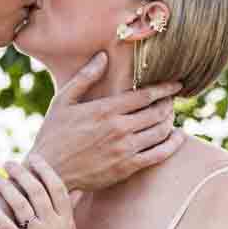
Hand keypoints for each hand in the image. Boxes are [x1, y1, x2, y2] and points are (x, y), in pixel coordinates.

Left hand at [0, 157, 75, 228]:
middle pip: (37, 192)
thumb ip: (71, 211)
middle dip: (22, 174)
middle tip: (8, 163)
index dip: (45, 170)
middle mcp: (54, 227)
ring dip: (6, 188)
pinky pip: (6, 226)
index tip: (33, 158)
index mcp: (66, 221)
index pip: (57, 188)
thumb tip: (78, 189)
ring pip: (20, 205)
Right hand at [28, 52, 183, 190]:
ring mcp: (125, 150)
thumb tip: (103, 56)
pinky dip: (173, 145)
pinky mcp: (127, 168)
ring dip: (171, 121)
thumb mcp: (63, 101)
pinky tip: (178, 138)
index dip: (165, 89)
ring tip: (171, 116)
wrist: (49, 171)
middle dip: (169, 104)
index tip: (176, 84)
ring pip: (161, 132)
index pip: (145, 95)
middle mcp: (119, 128)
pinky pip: (159, 155)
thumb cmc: (53, 134)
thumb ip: (85, 78)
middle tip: (172, 100)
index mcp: (105, 110)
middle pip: (158, 112)